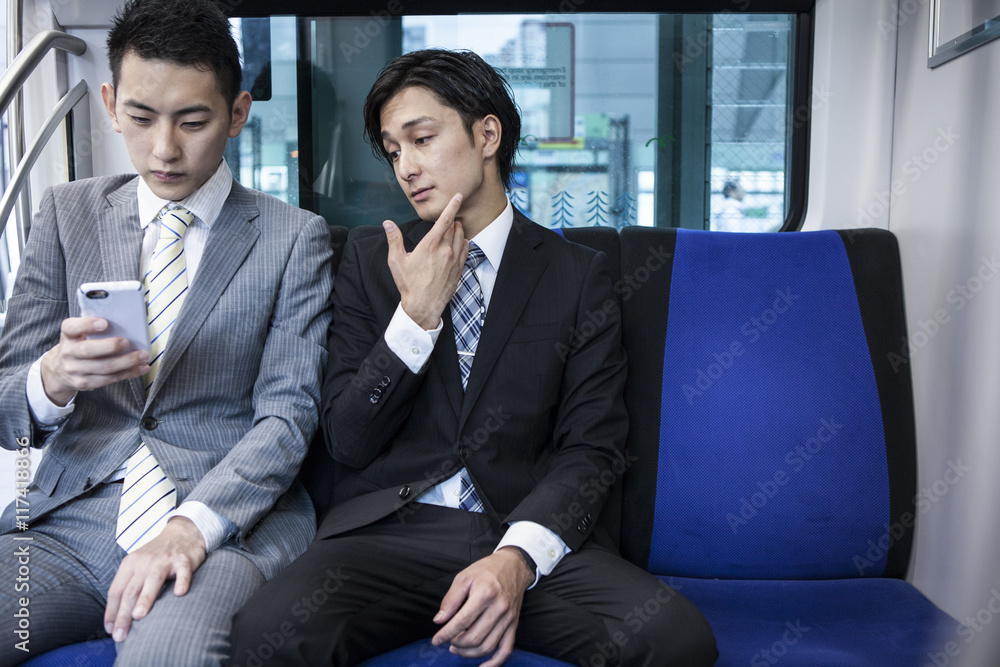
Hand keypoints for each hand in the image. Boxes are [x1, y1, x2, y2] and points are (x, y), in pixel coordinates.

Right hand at [40, 317, 149, 405]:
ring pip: (104, 367)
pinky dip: (129, 373)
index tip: (104, 323)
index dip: (87, 324)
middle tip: (127, 342)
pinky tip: (141, 368)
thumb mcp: (80, 334)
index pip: (72, 327)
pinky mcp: (84, 383)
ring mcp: (75, 370)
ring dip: (127, 362)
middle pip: (88, 350)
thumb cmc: (79, 345)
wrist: (60, 370)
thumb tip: (125, 324)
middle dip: (111, 346)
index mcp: (68, 335)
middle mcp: (68, 352)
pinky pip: (110, 379)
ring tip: (143, 356)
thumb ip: (95, 328)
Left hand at [104, 517, 205, 642]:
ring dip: (145, 599)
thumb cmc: (157, 557)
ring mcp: (165, 560)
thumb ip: (129, 586)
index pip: (116, 590)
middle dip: (123, 614)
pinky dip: (182, 581)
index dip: (111, 611)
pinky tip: (180, 593)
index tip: (110, 630)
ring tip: (138, 616)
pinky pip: (183, 572)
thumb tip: (117, 617)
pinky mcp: (184, 559)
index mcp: (130, 564)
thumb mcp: (138, 566)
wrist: (182, 532)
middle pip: (131, 590)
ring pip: (152, 580)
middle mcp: (145, 561)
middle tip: (120, 635)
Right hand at [384, 193, 466, 329]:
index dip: (452, 205)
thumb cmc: (408, 284)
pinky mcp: (459, 269)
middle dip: (452, 219)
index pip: (445, 220)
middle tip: (447, 218)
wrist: (423, 306)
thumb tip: (387, 223)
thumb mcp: (396, 261)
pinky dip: (463, 242)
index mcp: (430, 245)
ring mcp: (454, 260)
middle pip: (454, 227)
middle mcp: (445, 250)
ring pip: (461, 237)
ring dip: (458, 230)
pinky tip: (459, 243)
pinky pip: (465, 250)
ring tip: (453, 228)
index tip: (458, 196)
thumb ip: (394, 239)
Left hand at [432, 547, 533, 666]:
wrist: (514, 565)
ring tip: (457, 648)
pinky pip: (506, 650)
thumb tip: (439, 621)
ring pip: (487, 647)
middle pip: (474, 637)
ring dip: (469, 653)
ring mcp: (508, 619)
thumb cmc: (486, 570)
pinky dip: (495, 663)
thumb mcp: (464, 577)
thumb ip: (450, 600)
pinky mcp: (514, 625)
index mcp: (485, 594)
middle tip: (447, 641)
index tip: (436, 640)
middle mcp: (499, 608)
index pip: (462, 621)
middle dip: (456, 644)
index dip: (446, 634)